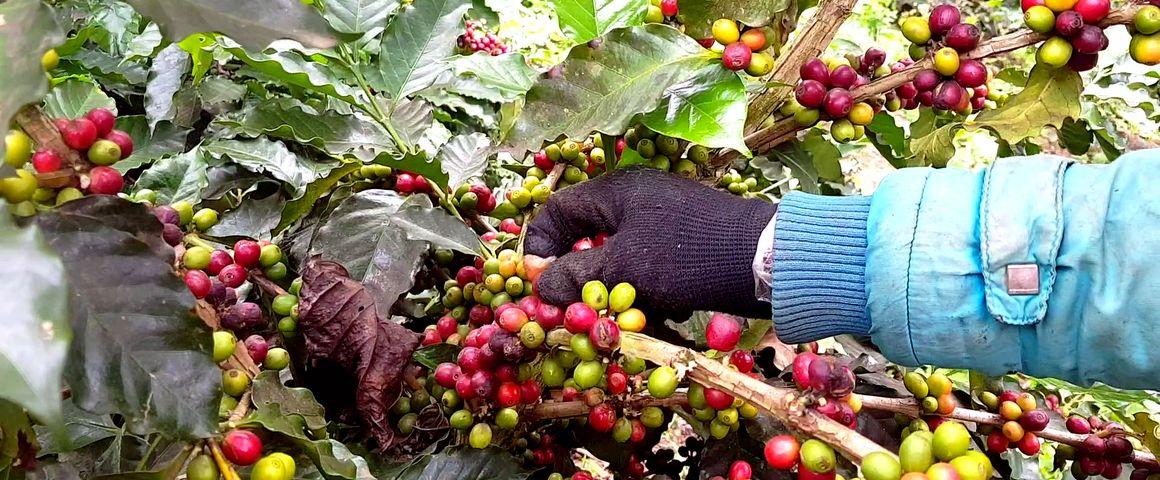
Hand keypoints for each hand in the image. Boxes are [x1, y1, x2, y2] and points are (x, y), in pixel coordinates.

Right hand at [526, 167, 776, 317]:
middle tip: (582, 303)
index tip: (538, 279)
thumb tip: (540, 284)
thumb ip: (576, 276)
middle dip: (585, 275)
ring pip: (619, 258)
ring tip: (637, 308)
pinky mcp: (684, 244)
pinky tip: (669, 306)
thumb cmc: (686, 257)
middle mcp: (637, 199)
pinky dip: (650, 290)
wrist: (764, 260)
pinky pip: (650, 267)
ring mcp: (663, 221)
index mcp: (616, 191)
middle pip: (589, 236)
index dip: (540, 244)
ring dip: (620, 288)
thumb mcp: (622, 269)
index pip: (559, 209)